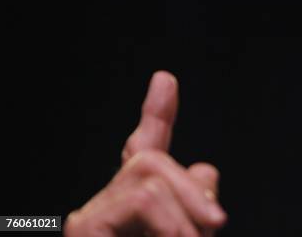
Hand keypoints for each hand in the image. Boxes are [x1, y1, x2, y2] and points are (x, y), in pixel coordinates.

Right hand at [64, 71, 226, 235]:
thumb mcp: (194, 233)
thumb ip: (195, 204)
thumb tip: (204, 169)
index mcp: (140, 211)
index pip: (144, 153)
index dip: (157, 114)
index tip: (165, 80)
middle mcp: (110, 207)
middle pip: (151, 160)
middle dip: (191, 188)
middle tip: (217, 222)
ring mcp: (92, 216)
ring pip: (149, 173)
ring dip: (184, 214)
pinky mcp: (84, 228)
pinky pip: (141, 197)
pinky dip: (169, 223)